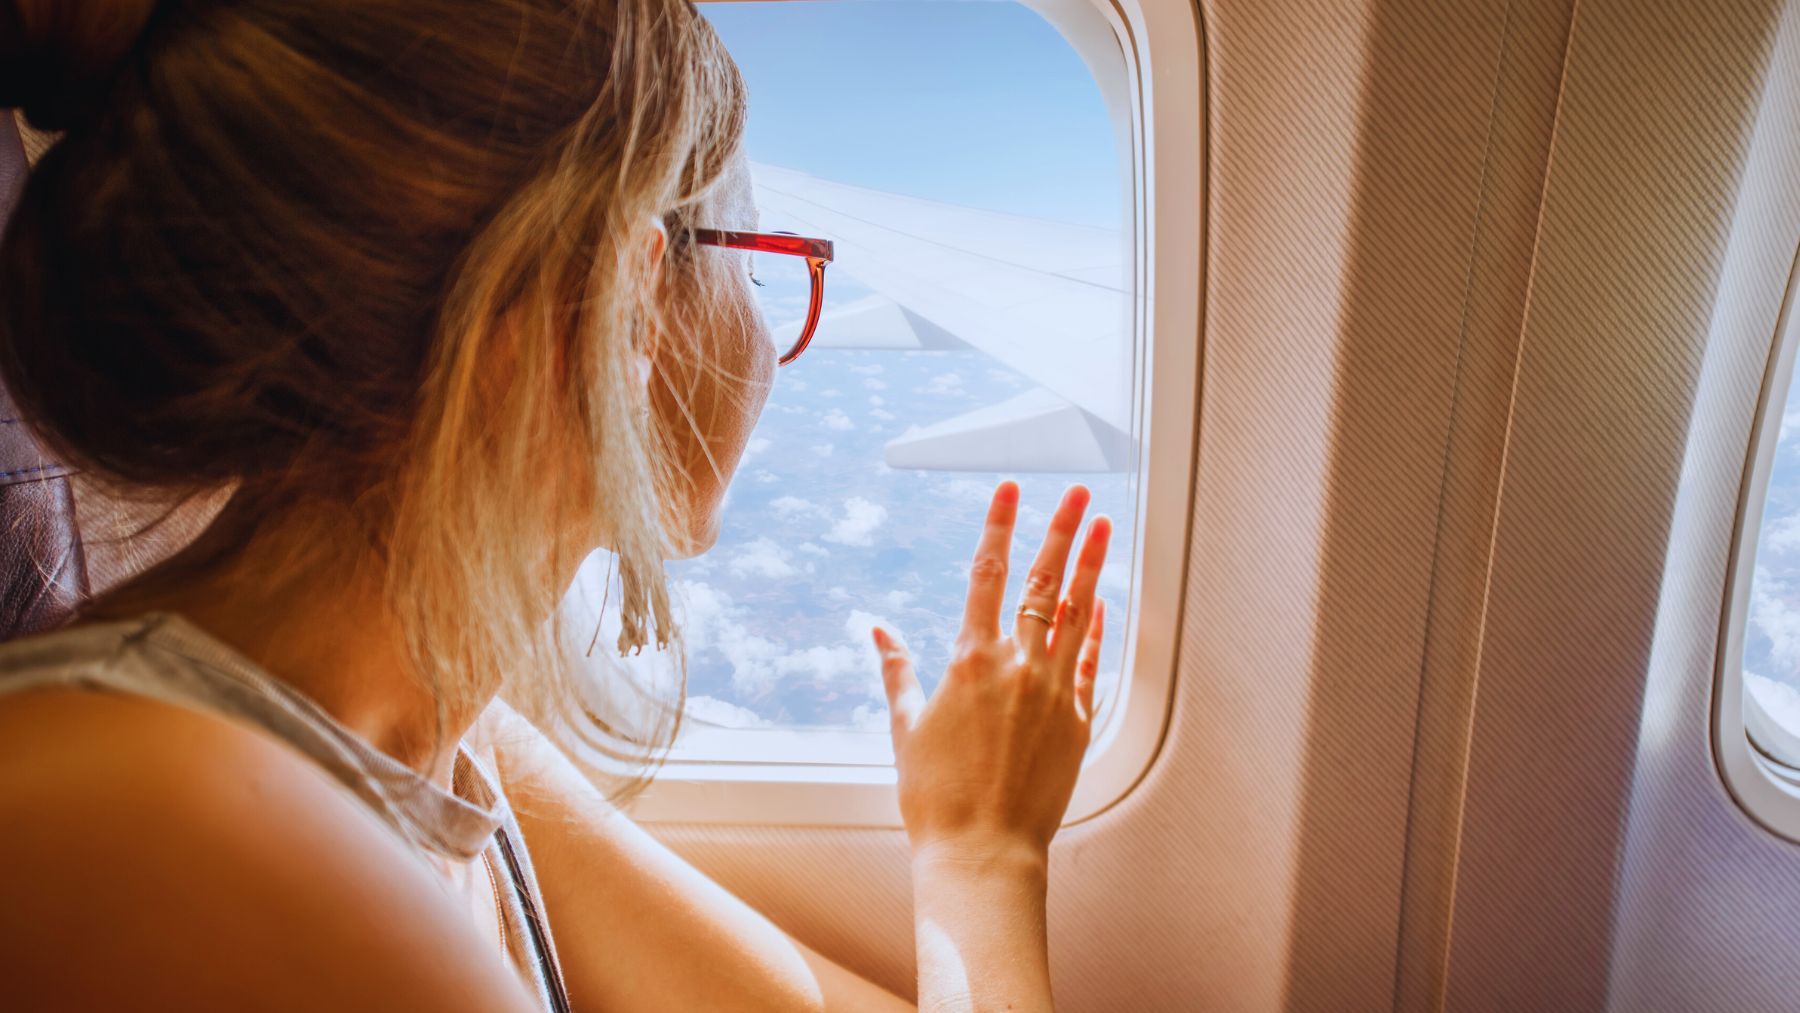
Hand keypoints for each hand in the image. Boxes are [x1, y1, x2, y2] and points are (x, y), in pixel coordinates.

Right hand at [872, 481, 1110, 858]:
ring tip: (1104, 526)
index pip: (987, 574)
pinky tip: (1105, 603)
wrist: (982, 851)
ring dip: (1092, 566)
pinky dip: (1098, 630)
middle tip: (1078, 492)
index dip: (1000, 526)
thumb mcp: (904, 726)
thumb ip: (896, 671)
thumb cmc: (935, 796)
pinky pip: (1091, 664)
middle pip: (1044, 583)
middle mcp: (1016, 667)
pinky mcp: (1076, 722)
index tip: (1010, 490)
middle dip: (1062, 531)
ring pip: (1077, 614)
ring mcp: (1052, 692)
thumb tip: (878, 631)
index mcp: (969, 662)